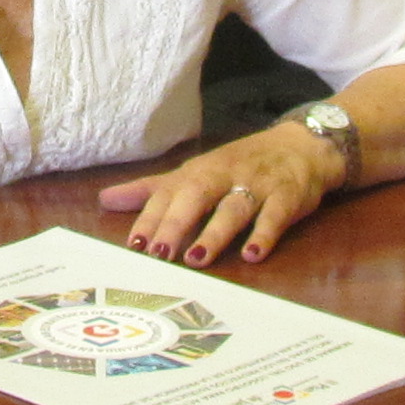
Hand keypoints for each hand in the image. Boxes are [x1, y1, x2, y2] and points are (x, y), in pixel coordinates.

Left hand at [97, 120, 346, 265]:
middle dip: (176, 224)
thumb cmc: (238, 165)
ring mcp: (256, 186)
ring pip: (233, 209)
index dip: (151, 218)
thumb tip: (105, 200)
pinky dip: (264, 235)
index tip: (134, 243)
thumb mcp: (193, 173)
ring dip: (215, 233)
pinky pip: (275, 216)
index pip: (168, 194)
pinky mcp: (287, 197)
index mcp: (197, 172)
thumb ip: (151, 190)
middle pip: (196, 197)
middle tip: (159, 254)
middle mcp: (224, 176)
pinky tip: (252, 254)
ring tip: (196, 258)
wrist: (300, 146)